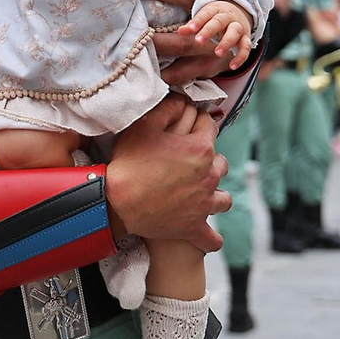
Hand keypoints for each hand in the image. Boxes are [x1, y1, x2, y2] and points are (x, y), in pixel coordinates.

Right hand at [106, 96, 228, 252]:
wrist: (116, 202)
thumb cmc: (129, 162)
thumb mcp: (144, 125)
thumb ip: (168, 107)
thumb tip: (183, 100)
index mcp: (201, 149)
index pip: (209, 127)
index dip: (197, 124)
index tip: (186, 128)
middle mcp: (209, 176)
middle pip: (221, 162)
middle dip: (208, 159)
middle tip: (187, 161)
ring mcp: (204, 204)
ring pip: (223, 198)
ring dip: (215, 193)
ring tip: (199, 192)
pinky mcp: (194, 228)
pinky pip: (211, 238)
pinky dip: (209, 236)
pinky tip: (204, 232)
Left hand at [179, 0, 251, 69]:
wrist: (238, 13)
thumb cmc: (214, 18)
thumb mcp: (204, 18)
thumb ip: (192, 26)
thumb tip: (180, 32)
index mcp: (215, 10)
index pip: (206, 13)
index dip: (198, 21)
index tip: (190, 29)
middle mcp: (228, 17)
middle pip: (219, 21)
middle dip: (209, 31)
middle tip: (199, 41)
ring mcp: (238, 27)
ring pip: (234, 32)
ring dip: (226, 42)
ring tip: (218, 53)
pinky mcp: (246, 38)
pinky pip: (246, 47)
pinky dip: (240, 57)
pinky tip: (232, 66)